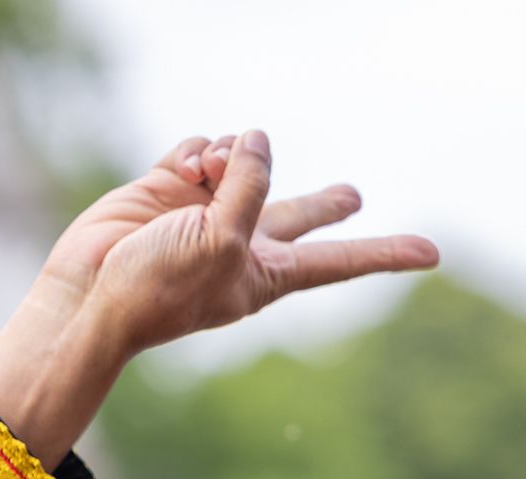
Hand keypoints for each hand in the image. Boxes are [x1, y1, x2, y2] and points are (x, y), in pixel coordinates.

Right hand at [43, 130, 437, 360]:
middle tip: (354, 196)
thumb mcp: (222, 237)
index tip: (433, 253)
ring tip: (208, 173)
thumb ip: (250, 184)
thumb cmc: (161, 286)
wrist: (92, 293)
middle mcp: (243, 244)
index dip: (387, 253)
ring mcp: (207, 215)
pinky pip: (201, 150)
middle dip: (325, 204)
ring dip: (231, 154)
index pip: (341, 261)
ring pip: (244, 162)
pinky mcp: (171, 190)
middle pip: (300, 216)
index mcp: (268, 275)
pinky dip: (196, 151)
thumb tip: (255, 139)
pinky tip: (185, 169)